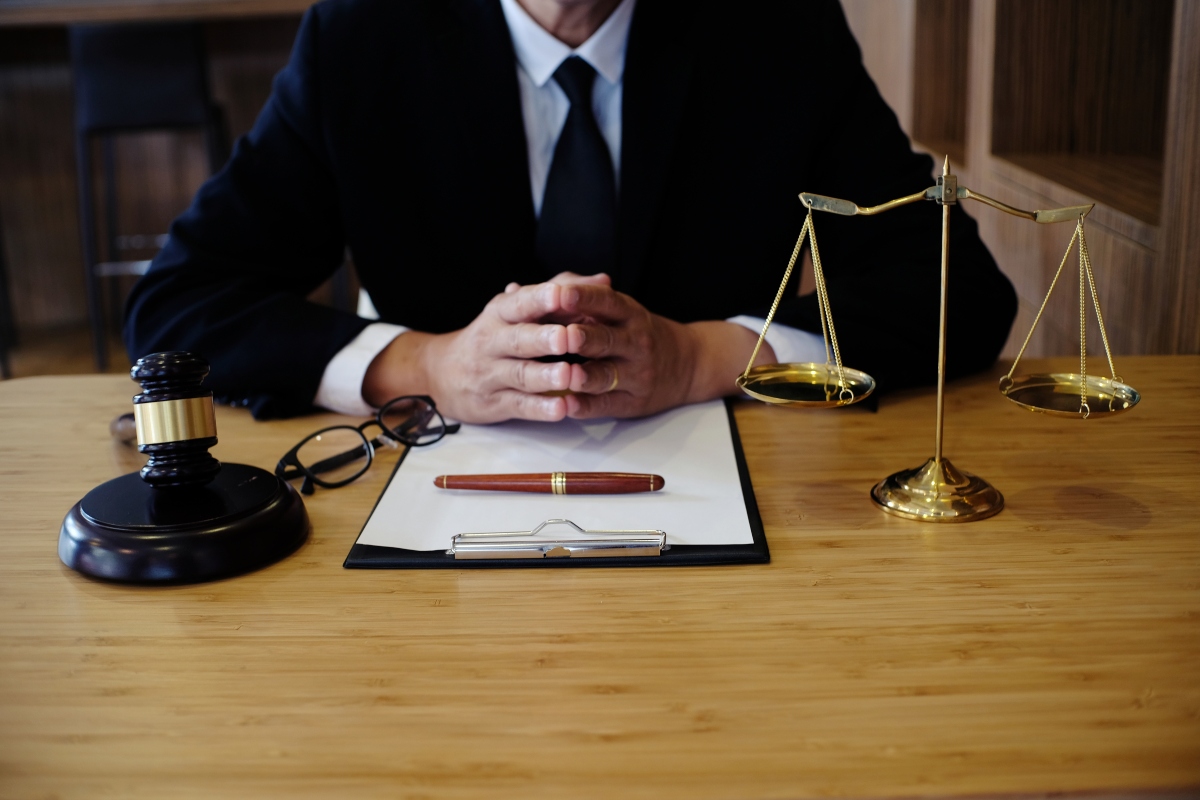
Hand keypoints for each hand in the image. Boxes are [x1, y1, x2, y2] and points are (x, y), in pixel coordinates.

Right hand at [363, 282, 580, 423]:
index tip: (561, 294)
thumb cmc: (496, 335)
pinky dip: (540, 408)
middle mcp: (492, 340)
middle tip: (568, 337)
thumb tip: (603, 281)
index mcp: (501, 312)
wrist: (442, 373)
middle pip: (519, 338)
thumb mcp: (519, 309)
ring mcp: (491, 373)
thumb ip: (562, 293)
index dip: (540, 298)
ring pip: (519, 374)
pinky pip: (518, 405)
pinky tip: (562, 408)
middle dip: (544, 338)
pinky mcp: (493, 403)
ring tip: (568, 375)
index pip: (521, 302)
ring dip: (545, 376)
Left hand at [558, 285, 775, 418]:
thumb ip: (593, 300)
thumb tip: (556, 290)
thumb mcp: (626, 311)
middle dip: (585, 337)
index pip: (607, 302)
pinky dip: (586, 406)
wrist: (689, 365)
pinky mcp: (632, 403)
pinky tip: (568, 405)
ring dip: (585, 376)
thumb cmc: (640, 334)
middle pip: (607, 339)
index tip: (562, 293)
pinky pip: (606, 405)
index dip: (585, 297)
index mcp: (630, 315)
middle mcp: (636, 343)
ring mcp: (636, 375)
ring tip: (567, 374)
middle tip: (565, 335)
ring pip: (606, 375)